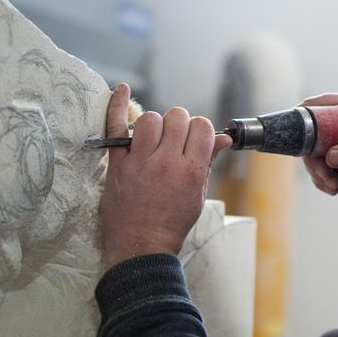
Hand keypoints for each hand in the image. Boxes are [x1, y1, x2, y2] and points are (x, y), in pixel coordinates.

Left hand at [99, 84, 231, 269]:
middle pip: (177, 117)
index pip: (202, 127)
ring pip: (150, 118)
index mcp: (190, 171)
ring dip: (155, 124)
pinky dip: (116, 105)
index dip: (199, 130)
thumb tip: (222, 139)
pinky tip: (121, 89)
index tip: (193, 140)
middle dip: (179, 124)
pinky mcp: (117, 163)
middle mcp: (166, 162)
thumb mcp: (197, 195)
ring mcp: (139, 161)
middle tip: (174, 142)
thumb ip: (207, 163)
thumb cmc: (171, 224)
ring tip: (153, 140)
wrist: (140, 247)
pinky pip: (114, 126)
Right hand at [300, 91, 337, 204]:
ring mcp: (336, 135)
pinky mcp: (336, 151)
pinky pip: (319, 164)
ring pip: (311, 153)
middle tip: (326, 176)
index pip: (314, 106)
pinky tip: (333, 187)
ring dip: (317, 172)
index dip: (300, 123)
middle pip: (308, 134)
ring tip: (334, 185)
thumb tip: (331, 157)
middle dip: (312, 159)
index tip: (300, 147)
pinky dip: (322, 178)